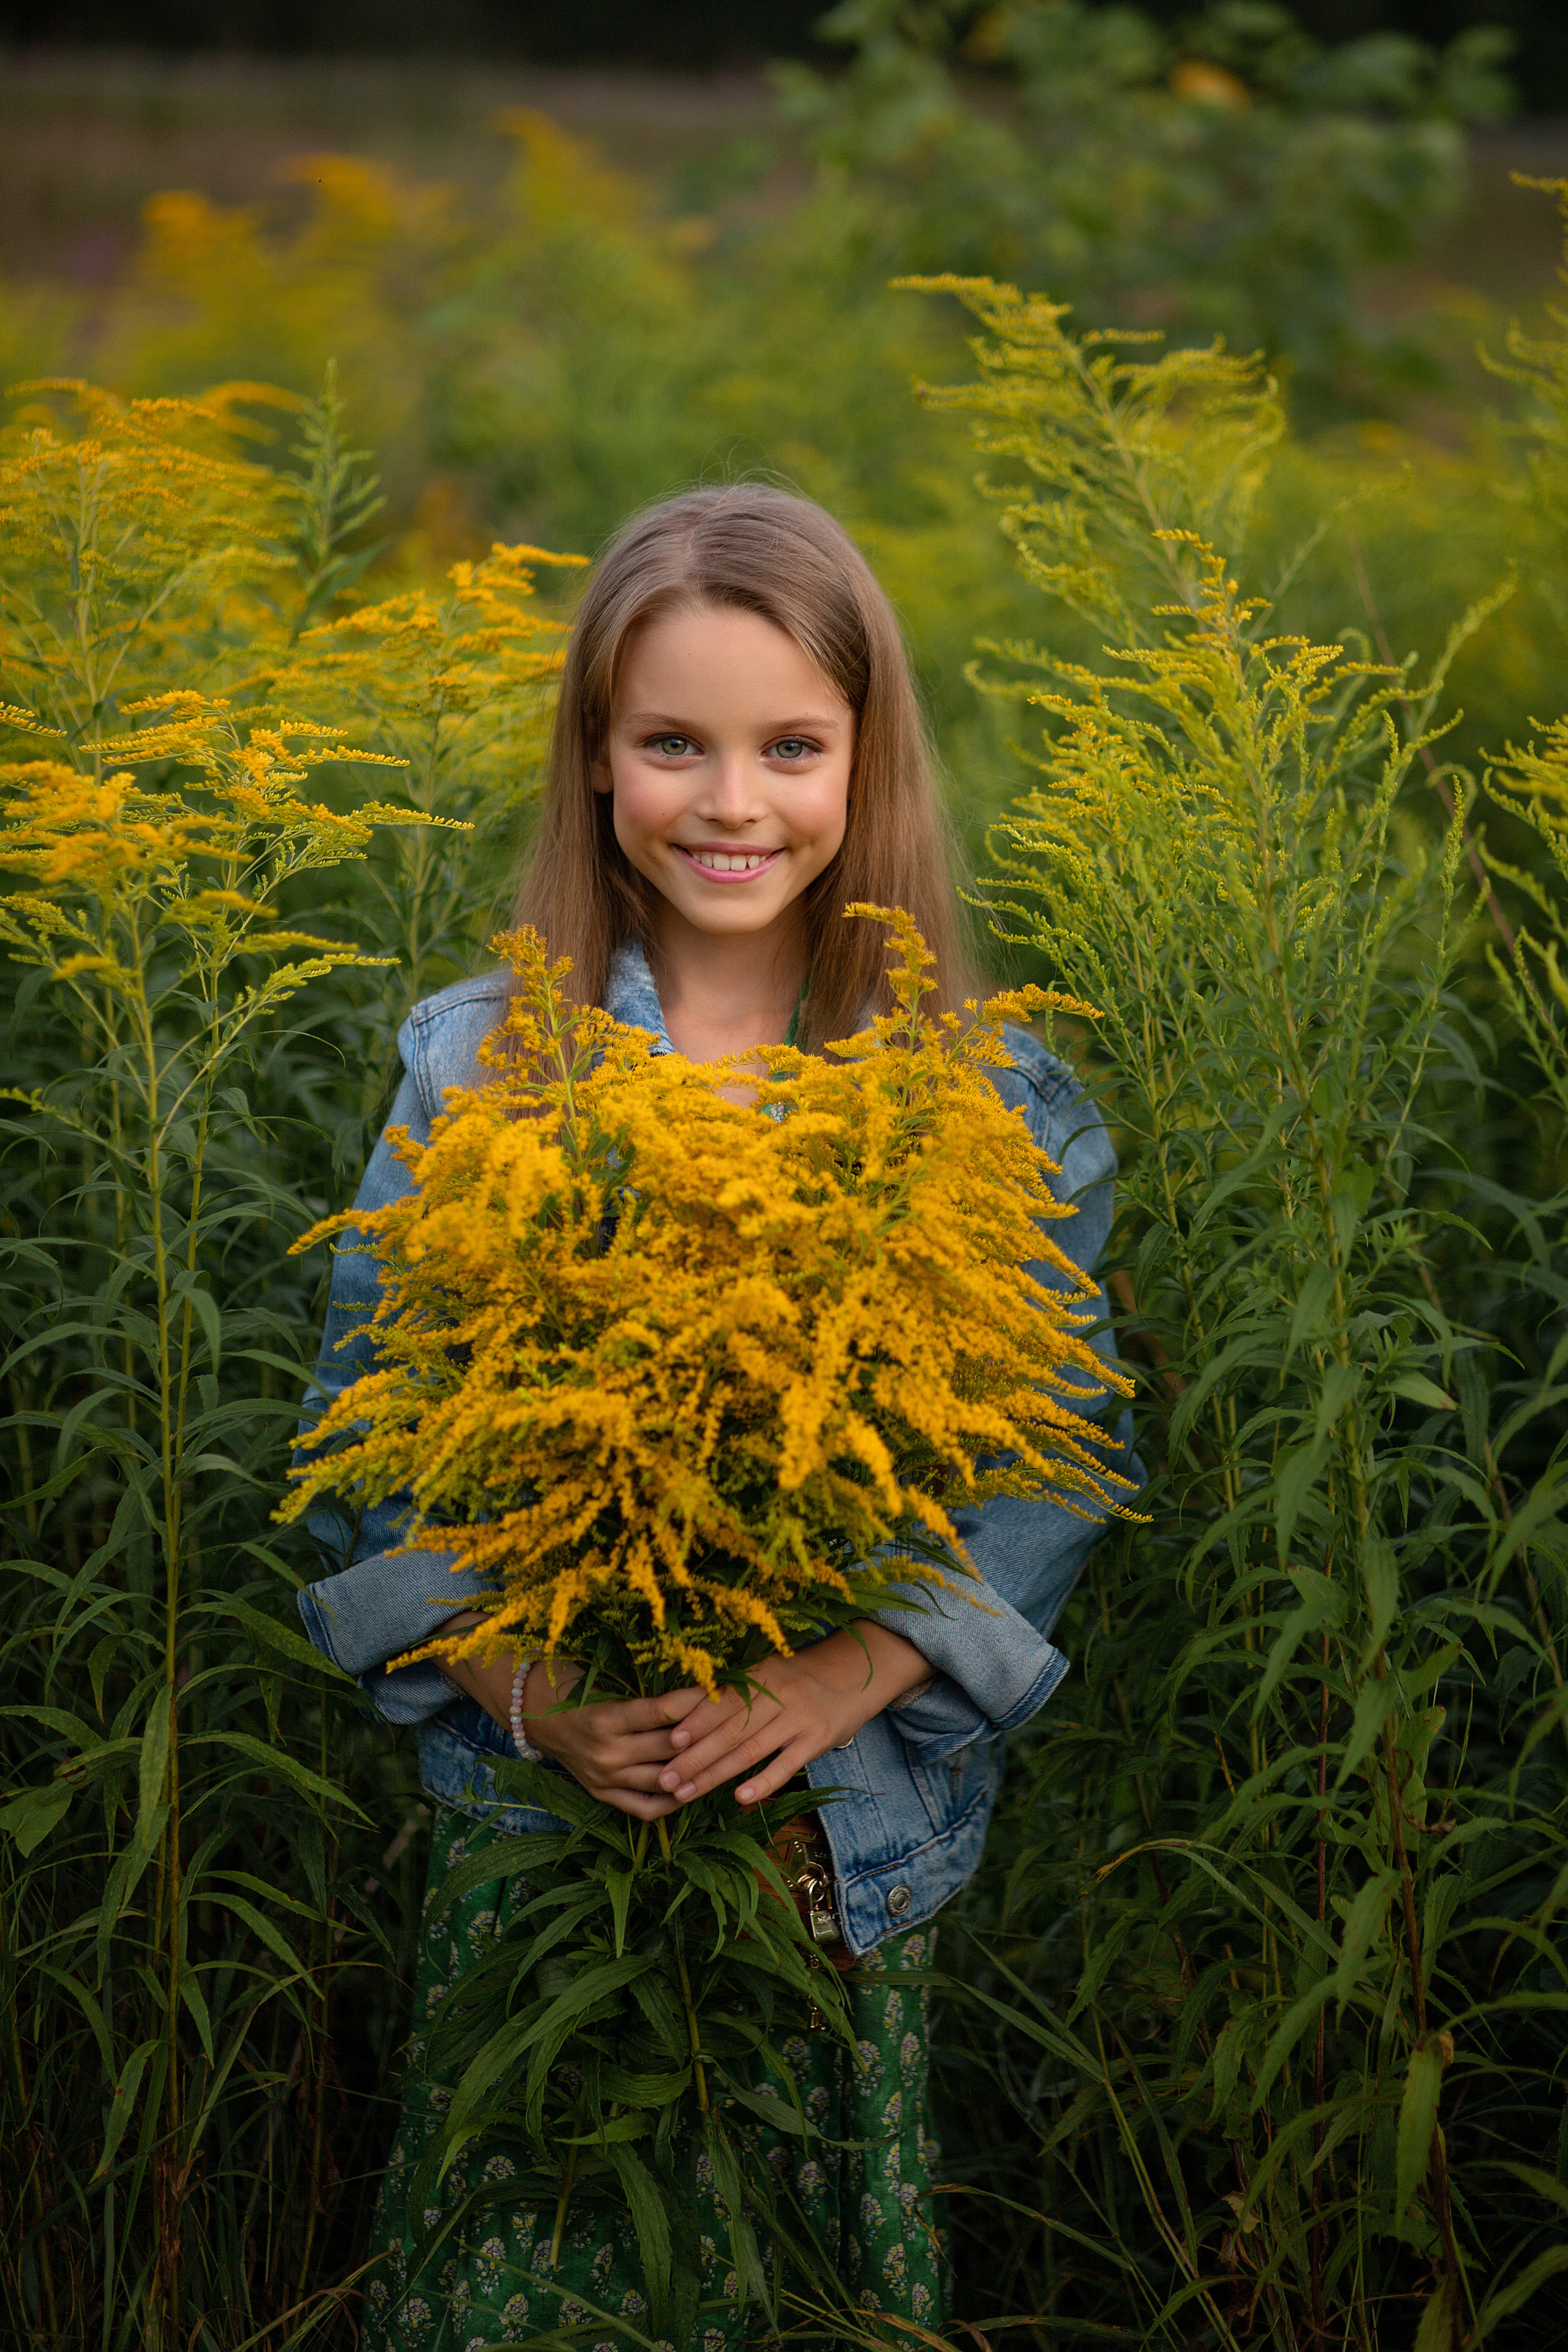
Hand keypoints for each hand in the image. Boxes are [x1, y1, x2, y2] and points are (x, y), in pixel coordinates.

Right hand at [434, 1617, 709, 1819]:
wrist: (537, 1716)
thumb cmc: (577, 1689)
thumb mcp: (608, 1685)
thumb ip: (648, 1697)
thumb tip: (700, 1693)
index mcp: (605, 1718)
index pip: (662, 1712)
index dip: (695, 1702)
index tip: (723, 1692)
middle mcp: (606, 1753)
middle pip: (669, 1749)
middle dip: (704, 1737)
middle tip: (735, 1724)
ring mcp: (605, 1779)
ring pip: (663, 1782)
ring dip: (696, 1772)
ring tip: (725, 1759)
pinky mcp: (603, 1795)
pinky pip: (645, 1808)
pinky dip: (671, 1802)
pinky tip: (694, 1790)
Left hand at [656, 1621, 931, 1811]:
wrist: (855, 1674)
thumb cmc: (796, 1681)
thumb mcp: (766, 1677)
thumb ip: (732, 1695)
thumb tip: (681, 1715)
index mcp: (760, 1675)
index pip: (722, 1702)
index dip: (695, 1723)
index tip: (668, 1743)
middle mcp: (779, 1693)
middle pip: (731, 1730)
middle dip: (695, 1757)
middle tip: (666, 1778)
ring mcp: (800, 1717)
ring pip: (751, 1749)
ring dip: (716, 1775)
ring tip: (687, 1793)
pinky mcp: (818, 1739)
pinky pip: (787, 1764)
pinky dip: (763, 1782)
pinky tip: (741, 1797)